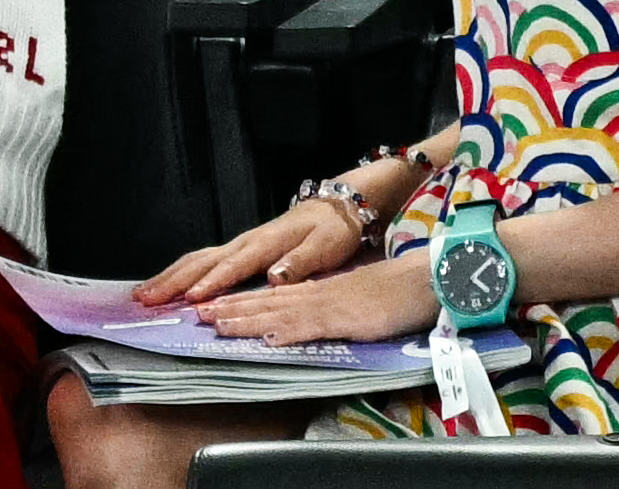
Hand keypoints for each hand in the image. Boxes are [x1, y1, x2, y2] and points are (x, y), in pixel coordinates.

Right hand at [135, 199, 364, 305]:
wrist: (335, 208)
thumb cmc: (332, 231)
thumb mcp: (325, 246)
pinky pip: (204, 261)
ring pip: (197, 259)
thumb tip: (275, 278)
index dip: (212, 282)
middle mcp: (246, 243)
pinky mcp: (240, 250)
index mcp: (265, 244)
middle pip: (202, 261)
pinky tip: (167, 285)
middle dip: (172, 280)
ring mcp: (240, 245)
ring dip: (169, 276)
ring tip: (143, 293)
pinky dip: (181, 272)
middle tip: (145, 298)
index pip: (233, 266)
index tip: (191, 298)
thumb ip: (299, 263)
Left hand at [198, 250, 439, 346]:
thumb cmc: (392, 294)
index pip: (269, 296)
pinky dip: (290, 332)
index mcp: (315, 291)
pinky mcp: (345, 317)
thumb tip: (300, 322)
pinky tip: (270, 338)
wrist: (422, 280)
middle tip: (196, 314)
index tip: (208, 307)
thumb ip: (325, 310)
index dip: (237, 302)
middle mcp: (314, 294)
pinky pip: (313, 325)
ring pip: (279, 312)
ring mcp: (328, 304)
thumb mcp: (351, 303)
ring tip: (216, 323)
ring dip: (246, 319)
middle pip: (264, 302)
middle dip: (229, 308)